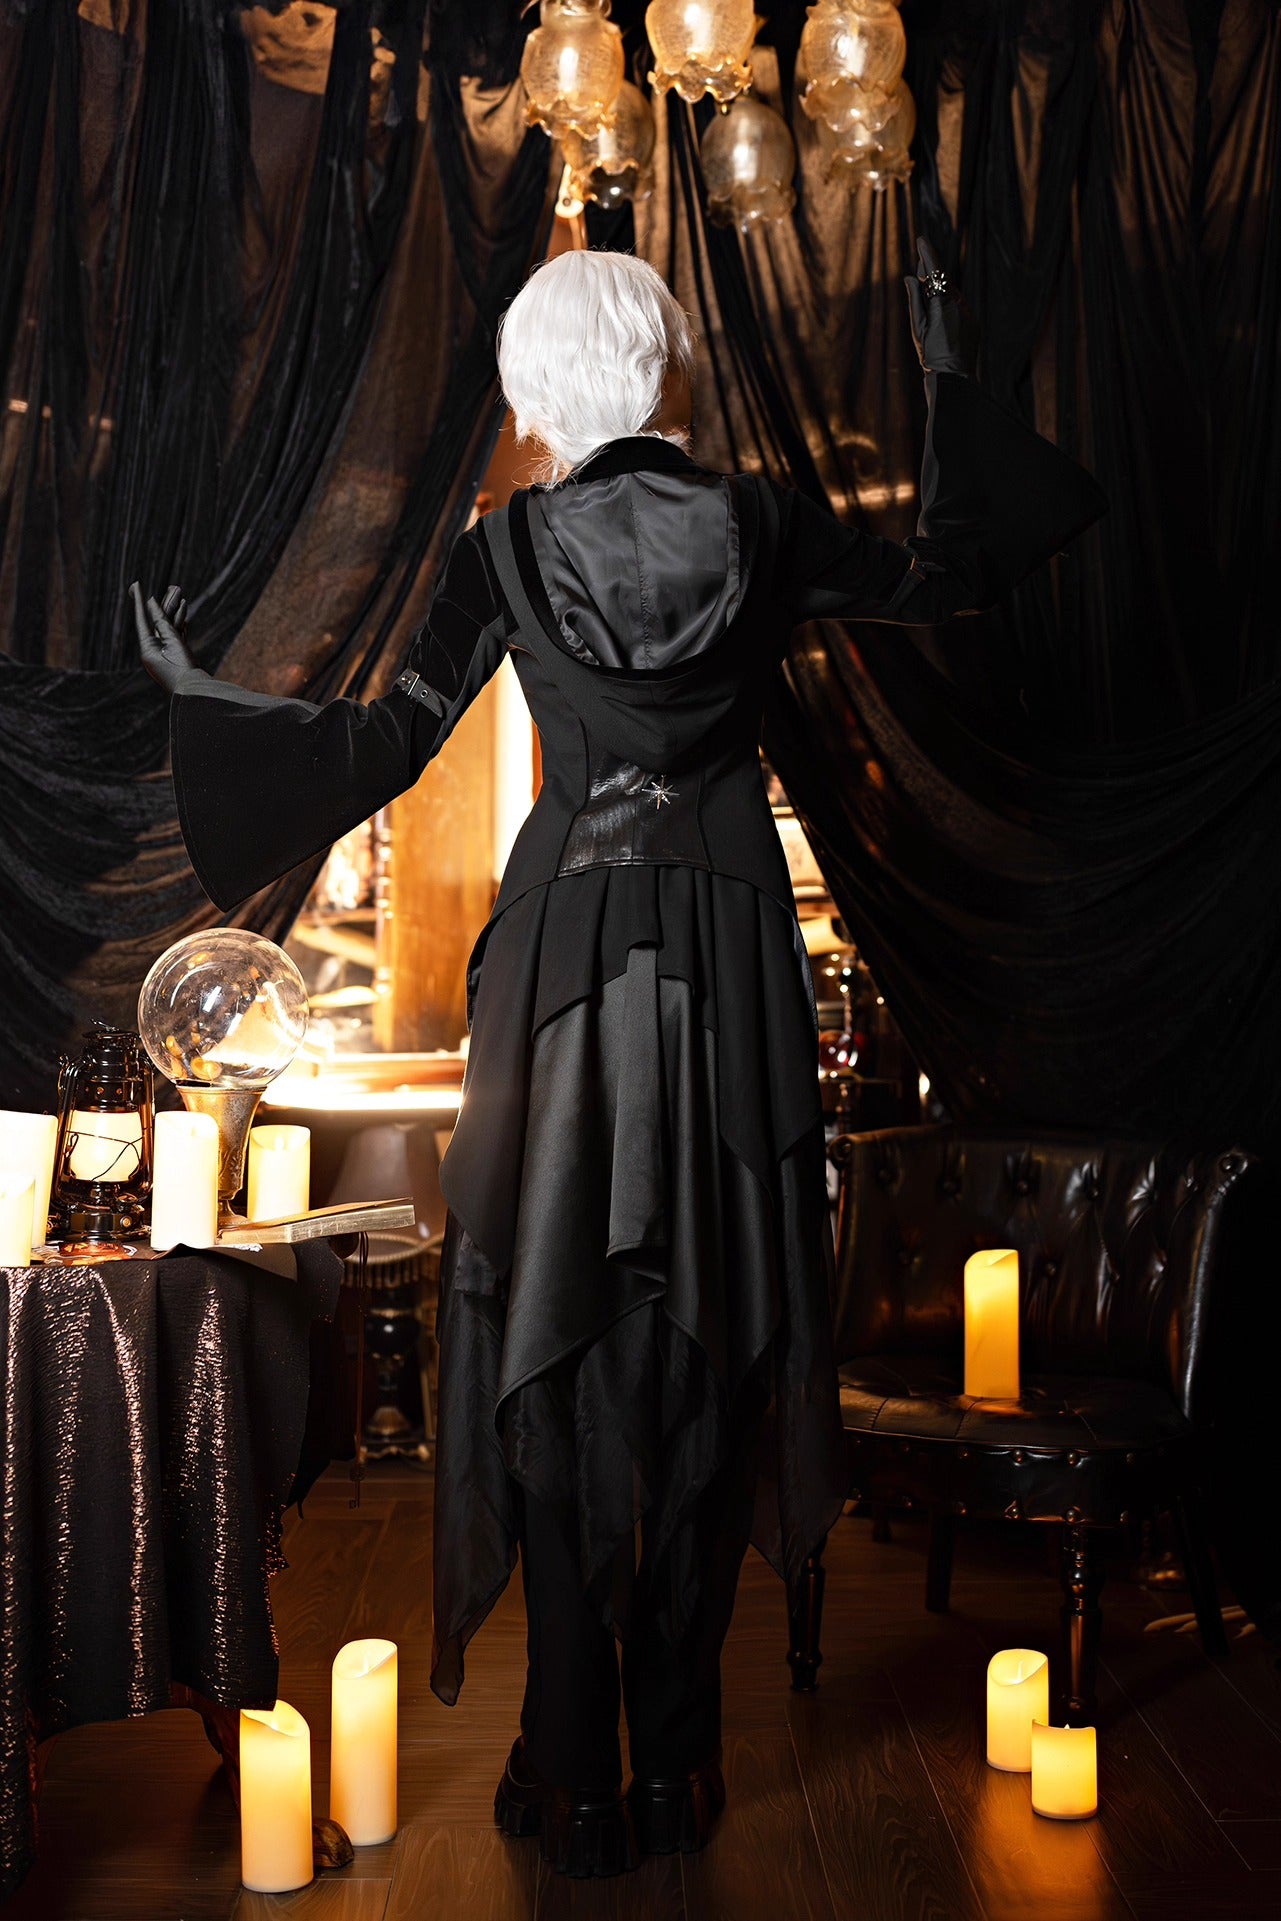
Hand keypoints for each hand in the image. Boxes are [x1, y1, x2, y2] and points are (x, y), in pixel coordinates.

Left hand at [132, 580, 194, 691]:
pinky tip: (183, 611)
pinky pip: (176, 635)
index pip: (142, 619)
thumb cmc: (183, 669)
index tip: (136, 584)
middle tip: (173, 586)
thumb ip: (162, 621)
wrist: (195, 693)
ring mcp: (165, 654)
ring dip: (175, 610)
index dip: (139, 600)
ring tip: (180, 592)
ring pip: (169, 627)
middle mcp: (153, 650)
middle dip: (166, 603)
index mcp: (147, 648)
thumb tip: (151, 603)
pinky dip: (180, 623)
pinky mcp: (176, 656)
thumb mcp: (172, 641)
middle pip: (158, 621)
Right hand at [904, 236, 968, 376]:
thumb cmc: (930, 354)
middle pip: (945, 283)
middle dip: (933, 275)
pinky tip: (940, 317)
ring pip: (953, 297)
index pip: (936, 273)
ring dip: (940, 294)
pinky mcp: (974, 324)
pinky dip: (949, 307)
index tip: (922, 240)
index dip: (929, 255)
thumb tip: (911, 278)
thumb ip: (915, 300)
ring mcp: (969, 315)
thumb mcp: (917, 327)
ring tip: (928, 296)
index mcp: (944, 304)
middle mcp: (960, 305)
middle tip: (921, 266)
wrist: (953, 378)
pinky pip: (960, 309)